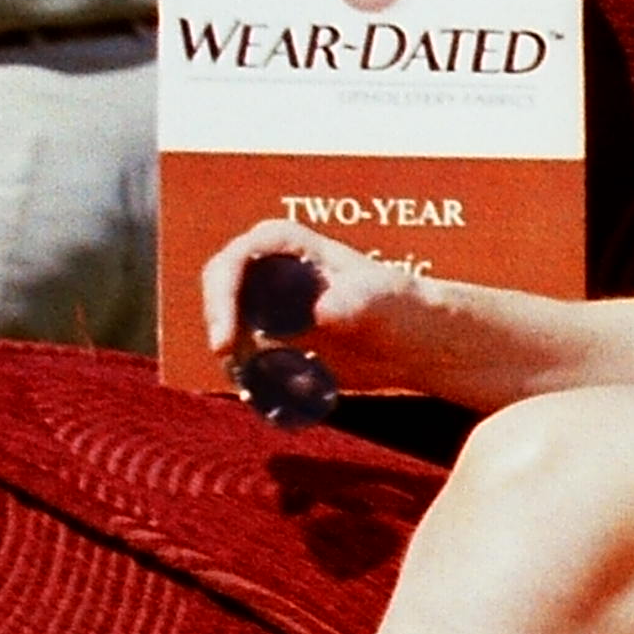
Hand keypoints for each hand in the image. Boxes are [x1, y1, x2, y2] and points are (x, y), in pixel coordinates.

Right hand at [197, 220, 443, 381]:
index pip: (231, 265)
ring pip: (229, 338)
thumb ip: (354, 302)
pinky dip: (267, 384)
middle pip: (218, 300)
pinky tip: (308, 388)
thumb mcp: (382, 300)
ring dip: (251, 368)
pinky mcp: (268, 341)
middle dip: (224, 338)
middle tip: (243, 376)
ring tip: (303, 379)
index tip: (227, 343)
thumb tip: (323, 311)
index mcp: (284, 244)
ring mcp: (262, 307)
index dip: (220, 302)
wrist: (414, 341)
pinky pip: (247, 366)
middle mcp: (264, 271)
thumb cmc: (402, 306)